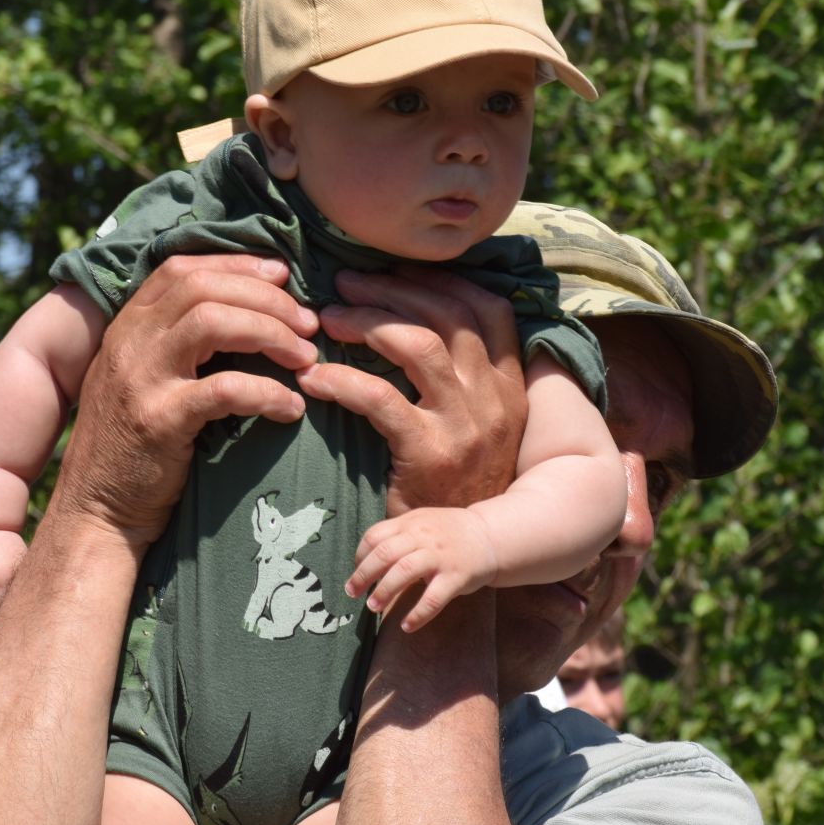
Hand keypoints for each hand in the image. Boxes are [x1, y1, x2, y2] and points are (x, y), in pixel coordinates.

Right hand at [51, 254, 318, 548]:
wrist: (96, 512)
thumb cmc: (133, 448)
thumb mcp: (142, 381)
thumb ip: (174, 344)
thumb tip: (245, 314)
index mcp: (126, 327)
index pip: (181, 268)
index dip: (236, 263)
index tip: (282, 274)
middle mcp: (128, 343)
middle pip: (203, 287)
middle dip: (266, 297)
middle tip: (307, 323)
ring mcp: (140, 379)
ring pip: (213, 321)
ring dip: (271, 332)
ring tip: (306, 358)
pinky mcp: (159, 421)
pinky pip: (225, 389)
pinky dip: (268, 392)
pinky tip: (291, 409)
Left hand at [302, 266, 527, 516]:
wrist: (465, 553)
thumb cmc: (458, 482)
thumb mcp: (479, 425)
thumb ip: (463, 378)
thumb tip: (417, 321)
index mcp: (510, 384)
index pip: (487, 306)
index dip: (438, 280)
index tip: (393, 271)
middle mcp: (494, 397)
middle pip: (446, 314)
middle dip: (390, 289)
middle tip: (344, 284)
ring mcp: (466, 425)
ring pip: (416, 343)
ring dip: (365, 321)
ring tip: (327, 320)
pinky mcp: (429, 453)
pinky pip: (381, 399)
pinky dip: (341, 379)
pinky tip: (314, 379)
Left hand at [347, 506, 499, 631]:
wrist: (490, 536)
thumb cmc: (449, 534)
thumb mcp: (422, 523)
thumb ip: (397, 535)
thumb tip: (364, 557)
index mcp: (410, 523)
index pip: (375, 536)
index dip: (360, 555)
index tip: (356, 572)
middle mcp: (423, 537)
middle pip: (384, 554)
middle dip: (363, 575)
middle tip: (352, 592)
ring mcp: (440, 556)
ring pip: (403, 572)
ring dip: (383, 591)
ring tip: (372, 606)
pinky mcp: (456, 576)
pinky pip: (433, 598)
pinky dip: (418, 614)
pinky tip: (407, 626)